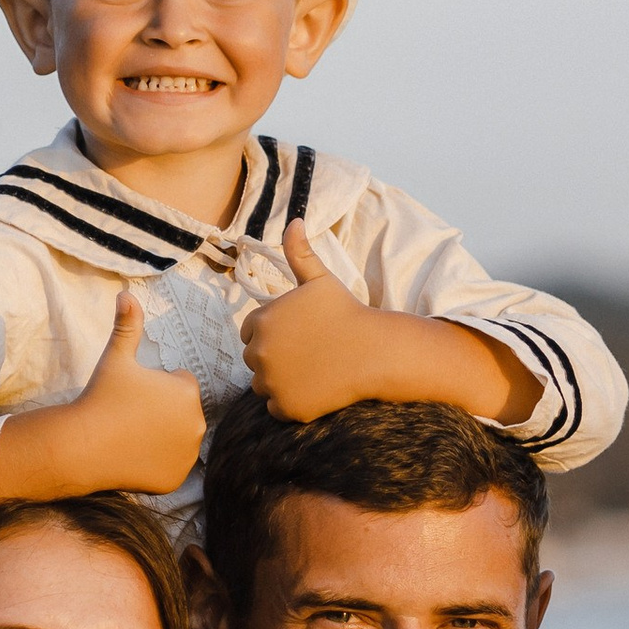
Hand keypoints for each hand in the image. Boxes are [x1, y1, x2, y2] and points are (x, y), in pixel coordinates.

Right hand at [0, 289, 204, 505]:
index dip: (157, 387)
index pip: (181, 384)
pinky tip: (135, 456)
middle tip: (132, 415)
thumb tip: (127, 293)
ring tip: (133, 435)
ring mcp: (188, 454)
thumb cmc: (101, 397)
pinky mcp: (177, 479)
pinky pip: (171, 466)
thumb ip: (127, 325)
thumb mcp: (116, 358)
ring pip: (178, 439)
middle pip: (182, 412)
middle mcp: (197, 423)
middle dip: (164, 412)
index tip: (136, 394)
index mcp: (188, 392)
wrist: (83, 445)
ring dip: (164, 436)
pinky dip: (158, 462)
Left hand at [241, 221, 372, 422]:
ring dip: (281, 382)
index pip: (251, 334)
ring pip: (263, 386)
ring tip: (313, 371)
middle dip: (276, 359)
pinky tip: (315, 389)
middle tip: (310, 354)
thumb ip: (299, 253)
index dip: (276, 335)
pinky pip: (277, 408)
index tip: (302, 335)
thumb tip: (294, 220)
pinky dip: (292, 403)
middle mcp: (259, 352)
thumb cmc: (348, 313)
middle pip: (255, 361)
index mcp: (261, 321)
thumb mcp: (321, 280)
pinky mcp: (286, 407)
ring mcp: (272, 383)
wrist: (376, 352)